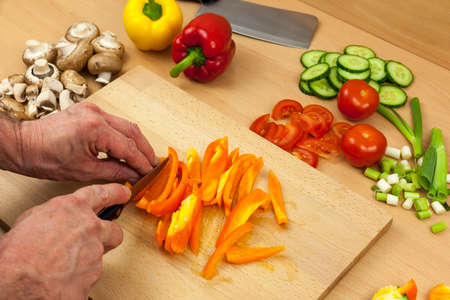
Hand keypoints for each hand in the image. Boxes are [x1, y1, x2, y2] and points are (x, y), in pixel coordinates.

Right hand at [0, 183, 129, 299]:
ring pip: (99, 257)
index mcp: (74, 209)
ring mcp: (95, 253)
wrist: (19, 282)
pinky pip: (89, 277)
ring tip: (62, 267)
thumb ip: (53, 215)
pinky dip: (78, 280)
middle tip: (98, 241)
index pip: (103, 194)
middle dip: (109, 235)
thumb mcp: (31, 219)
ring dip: (86, 261)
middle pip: (114, 230)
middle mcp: (90, 229)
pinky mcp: (94, 275)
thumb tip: (55, 220)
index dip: (116, 193)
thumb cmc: (19, 252)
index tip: (123, 193)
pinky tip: (61, 280)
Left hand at [19, 102, 157, 181]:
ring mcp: (93, 109)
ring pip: (125, 124)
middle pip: (132, 131)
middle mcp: (97, 114)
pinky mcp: (88, 110)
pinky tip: (127, 147)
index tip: (150, 173)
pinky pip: (114, 122)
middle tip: (153, 165)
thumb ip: (114, 171)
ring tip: (143, 157)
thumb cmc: (45, 158)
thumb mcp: (84, 171)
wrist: (23, 144)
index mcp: (96, 129)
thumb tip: (133, 174)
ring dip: (136, 141)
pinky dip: (123, 135)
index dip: (142, 162)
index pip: (129, 148)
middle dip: (145, 149)